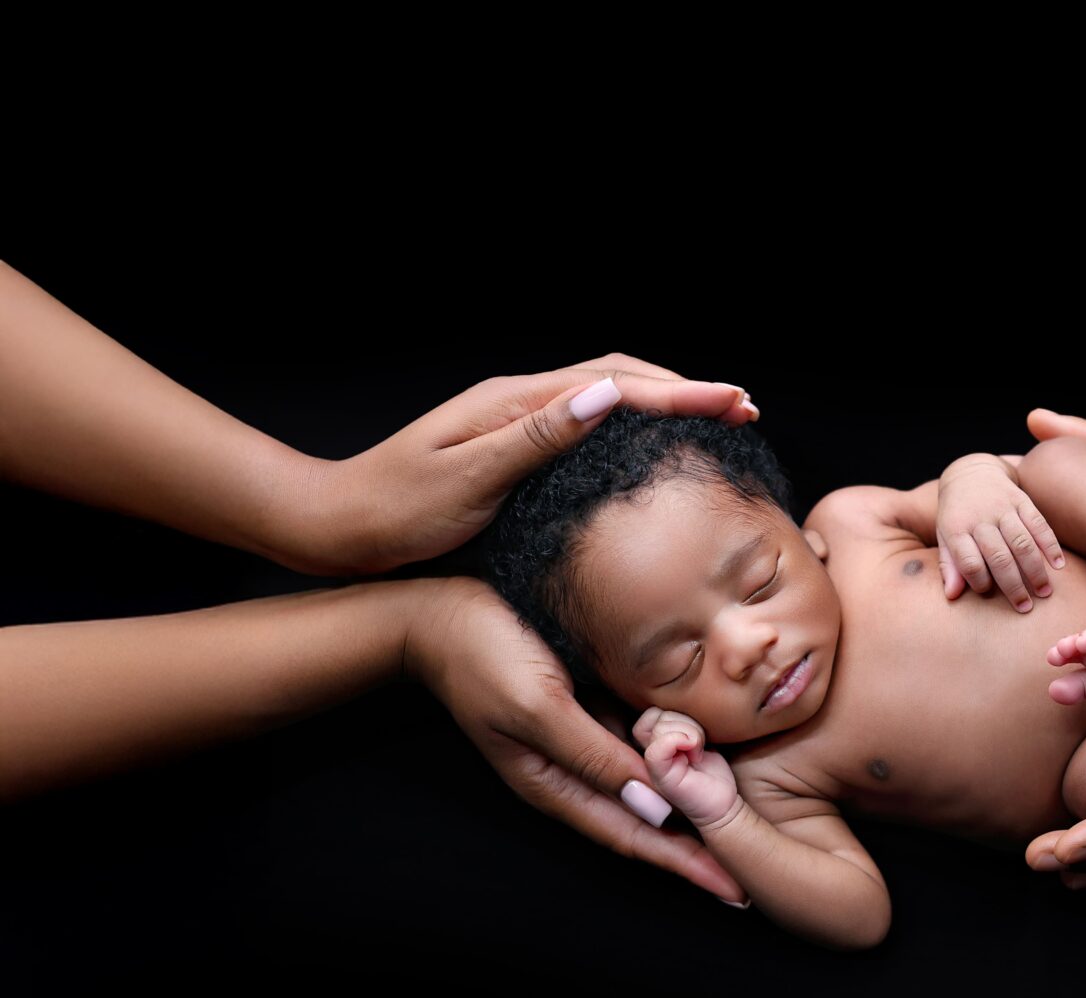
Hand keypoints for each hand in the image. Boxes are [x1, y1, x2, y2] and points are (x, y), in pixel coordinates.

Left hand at [306, 354, 759, 575]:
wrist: (337, 528)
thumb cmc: (397, 513)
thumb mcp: (470, 479)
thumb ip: (539, 437)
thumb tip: (607, 395)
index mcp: (515, 402)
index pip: (618, 384)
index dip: (683, 394)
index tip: (735, 403)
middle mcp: (519, 401)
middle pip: (620, 376)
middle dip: (686, 388)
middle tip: (743, 408)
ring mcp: (516, 421)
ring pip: (608, 395)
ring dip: (665, 401)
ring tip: (715, 418)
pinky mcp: (513, 447)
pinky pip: (589, 422)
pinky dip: (635, 424)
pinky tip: (651, 445)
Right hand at [403, 578, 747, 905]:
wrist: (443, 610)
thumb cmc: (484, 655)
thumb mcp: (539, 708)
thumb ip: (593, 757)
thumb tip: (653, 805)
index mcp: (556, 785)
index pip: (634, 837)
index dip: (685, 864)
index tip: (735, 892)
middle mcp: (574, 772)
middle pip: (647, 821)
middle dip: (697, 847)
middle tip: (752, 871)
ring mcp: (583, 740)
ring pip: (648, 783)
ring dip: (691, 802)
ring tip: (743, 823)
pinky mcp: (589, 708)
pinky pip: (641, 742)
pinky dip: (676, 755)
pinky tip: (712, 757)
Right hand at [632, 707, 740, 830]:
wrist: (721, 802)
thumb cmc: (709, 768)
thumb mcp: (694, 734)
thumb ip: (678, 721)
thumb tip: (680, 700)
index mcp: (651, 740)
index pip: (651, 711)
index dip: (674, 714)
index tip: (693, 734)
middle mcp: (645, 750)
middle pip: (656, 713)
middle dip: (686, 722)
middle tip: (698, 744)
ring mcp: (650, 763)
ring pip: (660, 725)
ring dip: (689, 732)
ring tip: (697, 752)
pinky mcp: (659, 776)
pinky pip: (658, 747)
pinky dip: (682, 741)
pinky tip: (695, 755)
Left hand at [935, 454, 1065, 610]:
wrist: (971, 473)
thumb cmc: (957, 515)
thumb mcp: (945, 537)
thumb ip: (949, 566)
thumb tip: (951, 596)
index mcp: (957, 528)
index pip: (969, 562)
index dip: (979, 581)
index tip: (988, 593)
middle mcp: (981, 518)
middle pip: (999, 557)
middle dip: (1014, 585)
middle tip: (1025, 607)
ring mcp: (1003, 508)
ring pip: (1022, 543)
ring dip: (1035, 570)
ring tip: (1044, 592)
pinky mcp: (1022, 500)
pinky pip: (1039, 524)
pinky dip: (1050, 545)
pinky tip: (1059, 565)